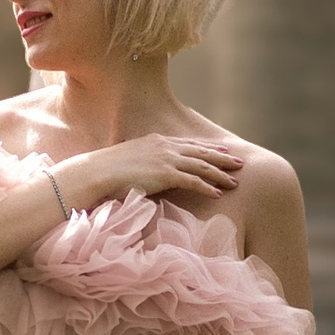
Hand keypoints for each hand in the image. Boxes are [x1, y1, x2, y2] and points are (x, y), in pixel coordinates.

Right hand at [70, 130, 247, 212]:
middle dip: (221, 157)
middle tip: (238, 162)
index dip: (207, 148)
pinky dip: (207, 187)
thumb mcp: (127, 161)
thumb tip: (143, 173)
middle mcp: (164, 146)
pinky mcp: (165, 174)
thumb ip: (141, 164)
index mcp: (156, 141)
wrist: (96, 172)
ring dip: (220, 174)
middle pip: (200, 151)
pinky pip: (193, 181)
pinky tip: (218, 193)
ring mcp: (166, 159)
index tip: (221, 150)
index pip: (188, 144)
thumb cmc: (105, 171)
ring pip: (201, 165)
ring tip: (234, 182)